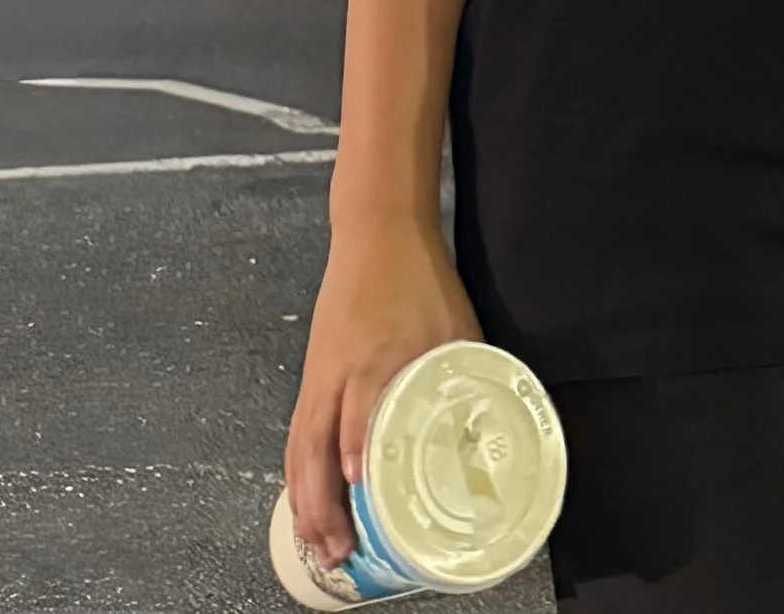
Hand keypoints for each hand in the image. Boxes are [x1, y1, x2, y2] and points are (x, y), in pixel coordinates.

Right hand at [284, 218, 481, 569]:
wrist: (375, 230)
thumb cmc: (418, 278)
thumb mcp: (453, 322)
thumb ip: (462, 374)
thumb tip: (487, 431)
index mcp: (375, 355)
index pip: (358, 405)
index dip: (356, 444)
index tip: (359, 485)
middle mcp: (337, 372)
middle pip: (315, 443)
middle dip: (322, 502)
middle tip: (338, 552)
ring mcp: (319, 375)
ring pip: (300, 446)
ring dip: (304, 500)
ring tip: (317, 545)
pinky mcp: (312, 375)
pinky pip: (297, 432)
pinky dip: (295, 473)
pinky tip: (302, 502)